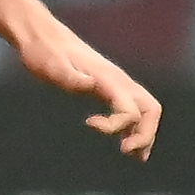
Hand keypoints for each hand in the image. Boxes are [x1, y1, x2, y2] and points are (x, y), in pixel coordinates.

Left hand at [13, 17, 161, 158]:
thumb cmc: (43, 54)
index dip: (115, 125)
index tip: (88, 124)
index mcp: (108, 78)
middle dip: (146, 135)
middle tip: (125, 152)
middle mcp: (118, 81)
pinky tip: (126, 143)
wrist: (42, 37)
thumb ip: (72, 78)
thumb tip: (91, 84)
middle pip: (151, 110)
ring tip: (135, 156)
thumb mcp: (52, 67)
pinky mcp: (110, 88)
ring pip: (147, 110)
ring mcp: (117, 84)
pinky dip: (136, 128)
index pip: (130, 110)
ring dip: (144, 134)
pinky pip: (134, 109)